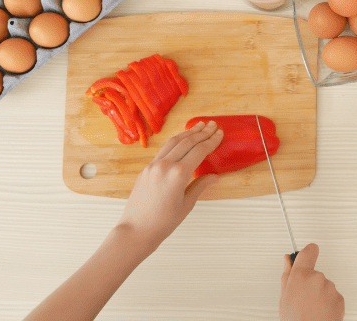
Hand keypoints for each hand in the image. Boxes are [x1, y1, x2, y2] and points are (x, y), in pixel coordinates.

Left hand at [117, 121, 222, 248]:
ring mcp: (153, 165)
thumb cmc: (163, 222)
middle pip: (187, 142)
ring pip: (173, 142)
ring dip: (188, 133)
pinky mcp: (146, 169)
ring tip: (199, 126)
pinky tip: (182, 139)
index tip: (220, 133)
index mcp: (178, 174)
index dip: (211, 141)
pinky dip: (175, 141)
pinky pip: (163, 150)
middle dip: (202, 132)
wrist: (136, 230)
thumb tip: (214, 176)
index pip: (199, 151)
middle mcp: (165, 165)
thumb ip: (200, 185)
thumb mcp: (187, 204)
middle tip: (213, 125)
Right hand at [280, 244, 344, 320]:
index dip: (308, 252)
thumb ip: (286, 274)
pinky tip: (319, 312)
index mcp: (301, 275)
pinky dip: (327, 302)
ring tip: (310, 308)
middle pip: (315, 273)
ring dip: (319, 294)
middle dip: (309, 283)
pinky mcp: (340, 298)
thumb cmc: (295, 319)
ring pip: (324, 286)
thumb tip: (287, 259)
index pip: (308, 252)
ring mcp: (330, 288)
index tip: (308, 252)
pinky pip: (333, 296)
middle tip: (302, 298)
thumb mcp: (284, 297)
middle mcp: (317, 278)